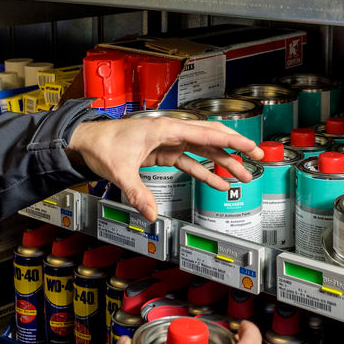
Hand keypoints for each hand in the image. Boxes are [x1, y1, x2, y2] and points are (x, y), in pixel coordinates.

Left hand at [69, 118, 263, 220]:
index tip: (251, 147)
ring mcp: (169, 142)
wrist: (86, 141)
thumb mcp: (120, 170)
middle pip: (211, 138)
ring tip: (244, 176)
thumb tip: (151, 214)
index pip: (206, 134)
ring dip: (224, 163)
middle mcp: (171, 132)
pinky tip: (218, 182)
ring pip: (204, 151)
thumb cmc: (102, 144)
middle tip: (257, 158)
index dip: (232, 141)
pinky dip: (205, 171)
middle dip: (236, 148)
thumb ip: (138, 193)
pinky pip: (190, 161)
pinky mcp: (163, 152)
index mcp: (166, 129)